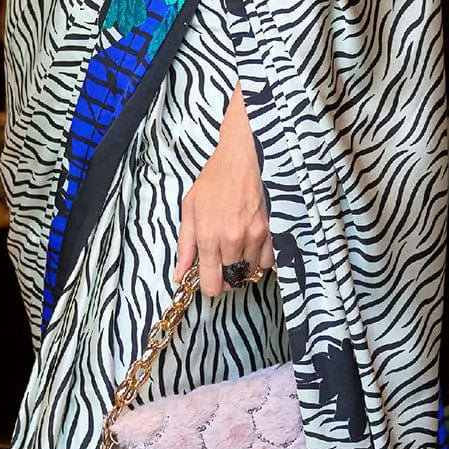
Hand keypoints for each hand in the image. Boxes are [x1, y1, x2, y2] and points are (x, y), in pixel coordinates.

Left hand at [174, 84, 274, 297]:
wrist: (239, 160)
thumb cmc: (212, 182)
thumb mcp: (189, 210)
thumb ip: (185, 246)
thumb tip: (179, 275)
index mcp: (210, 237)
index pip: (212, 284)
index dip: (208, 287)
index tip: (206, 280)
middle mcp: (233, 241)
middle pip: (231, 282)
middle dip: (223, 277)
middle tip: (217, 261)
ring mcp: (254, 237)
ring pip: (248, 273)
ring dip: (239, 269)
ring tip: (232, 251)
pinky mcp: (269, 232)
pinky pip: (265, 262)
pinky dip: (256, 261)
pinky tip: (248, 248)